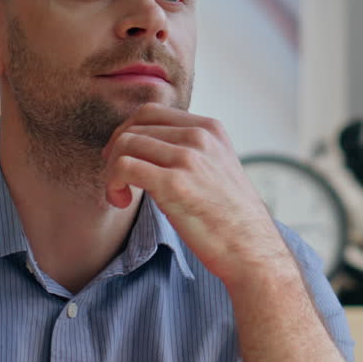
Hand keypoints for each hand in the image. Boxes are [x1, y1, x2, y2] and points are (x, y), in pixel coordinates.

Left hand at [101, 103, 291, 288]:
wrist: (251, 250)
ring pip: (124, 144)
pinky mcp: (174, 183)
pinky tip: (121, 202)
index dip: (128, 132)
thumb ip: (190, 150)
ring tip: (120, 195)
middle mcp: (200, 136)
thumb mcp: (217, 168)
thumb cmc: (229, 218)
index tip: (123, 157)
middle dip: (115, 151)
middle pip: (134, 125)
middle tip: (116, 178)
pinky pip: (124, 167)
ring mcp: (188, 158)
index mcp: (210, 129)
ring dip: (111, 171)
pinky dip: (112, 183)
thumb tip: (147, 146)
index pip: (151, 111)